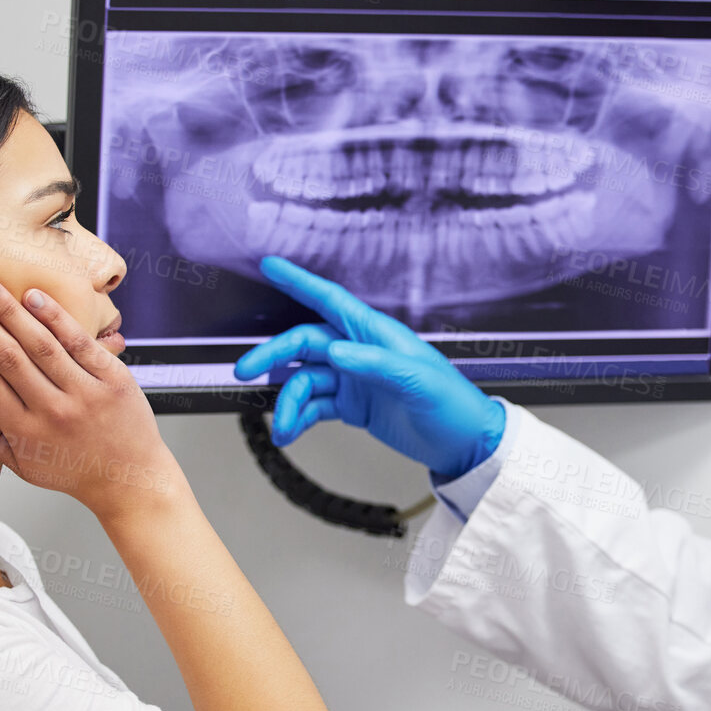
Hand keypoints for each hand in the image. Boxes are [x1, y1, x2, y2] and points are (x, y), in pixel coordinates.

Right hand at [0, 275, 181, 519]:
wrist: (130, 479)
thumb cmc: (74, 469)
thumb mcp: (23, 466)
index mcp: (24, 431)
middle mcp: (52, 411)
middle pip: (6, 356)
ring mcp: (85, 393)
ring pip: (40, 344)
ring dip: (9, 311)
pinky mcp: (114, 380)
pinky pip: (80, 343)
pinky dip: (56, 318)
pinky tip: (34, 296)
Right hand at [233, 256, 505, 478]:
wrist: (464, 444)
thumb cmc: (452, 405)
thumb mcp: (418, 381)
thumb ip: (376, 364)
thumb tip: (336, 353)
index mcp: (377, 334)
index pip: (331, 301)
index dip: (299, 281)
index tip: (270, 265)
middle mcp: (360, 351)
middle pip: (304, 343)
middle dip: (273, 355)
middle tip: (245, 371)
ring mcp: (354, 379)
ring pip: (305, 380)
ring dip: (288, 402)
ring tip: (283, 426)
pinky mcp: (353, 406)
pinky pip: (314, 407)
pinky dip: (298, 419)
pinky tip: (289, 434)